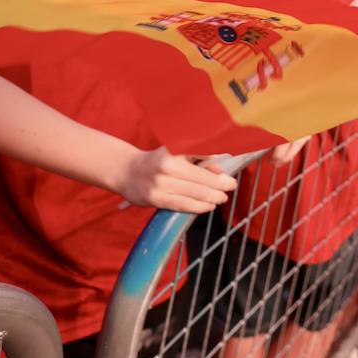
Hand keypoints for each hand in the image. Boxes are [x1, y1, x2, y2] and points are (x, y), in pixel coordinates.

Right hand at [112, 147, 237, 212]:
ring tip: (221, 198)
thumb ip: (199, 159)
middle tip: (230, 187)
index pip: (202, 159)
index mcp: (173, 151)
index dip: (219, 171)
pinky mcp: (155, 199)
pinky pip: (182, 205)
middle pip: (201, 179)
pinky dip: (198, 207)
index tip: (229, 177)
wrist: (127, 171)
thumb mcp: (177, 153)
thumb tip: (220, 170)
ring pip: (194, 194)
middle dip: (220, 186)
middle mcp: (166, 166)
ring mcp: (159, 184)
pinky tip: (208, 206)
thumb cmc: (158, 161)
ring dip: (212, 198)